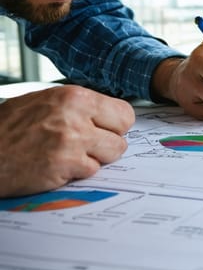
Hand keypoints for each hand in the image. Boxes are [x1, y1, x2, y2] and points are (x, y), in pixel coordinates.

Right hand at [0, 86, 133, 197]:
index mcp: (74, 96)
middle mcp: (75, 116)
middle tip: (85, 147)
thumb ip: (77, 106)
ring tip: (67, 155)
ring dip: (93, 159)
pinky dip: (76, 173)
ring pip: (111, 155)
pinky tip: (55, 166)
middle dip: (107, 144)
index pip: (124, 113)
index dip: (115, 126)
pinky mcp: (63, 165)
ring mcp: (71, 142)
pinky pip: (90, 172)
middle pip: (121, 137)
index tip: (104, 131)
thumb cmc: (8, 128)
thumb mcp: (44, 102)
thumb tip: (107, 115)